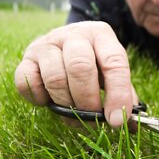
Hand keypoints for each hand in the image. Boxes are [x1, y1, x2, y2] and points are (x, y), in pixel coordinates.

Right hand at [14, 21, 137, 126]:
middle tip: (91, 117)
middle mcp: (73, 34)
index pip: (114, 61)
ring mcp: (47, 43)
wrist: (62, 44)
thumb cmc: (92, 63)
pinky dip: (39, 98)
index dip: (118, 94)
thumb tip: (131, 124)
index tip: (117, 120)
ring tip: (72, 112)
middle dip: (88, 100)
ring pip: (55, 77)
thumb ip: (123, 94)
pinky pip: (28, 82)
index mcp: (101, 34)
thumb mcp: (110, 71)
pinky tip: (49, 101)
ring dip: (65, 103)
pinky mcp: (26, 57)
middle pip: (80, 67)